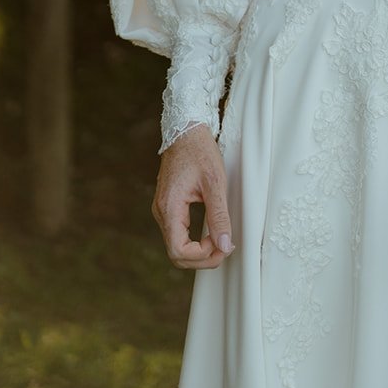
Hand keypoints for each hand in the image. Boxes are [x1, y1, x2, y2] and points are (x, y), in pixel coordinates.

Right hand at [152, 124, 233, 270]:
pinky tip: (211, 234)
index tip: (223, 247)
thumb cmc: (200, 151)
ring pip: (176, 245)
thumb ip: (219, 216)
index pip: (178, 251)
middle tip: (226, 250)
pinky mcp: (168, 206)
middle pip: (176, 253)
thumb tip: (225, 246)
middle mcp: (161, 212)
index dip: (202, 257)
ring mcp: (162, 209)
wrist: (185, 129)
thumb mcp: (215, 182)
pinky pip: (178, 233)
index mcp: (169, 207)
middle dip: (202, 258)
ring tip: (222, 243)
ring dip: (199, 251)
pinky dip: (194, 241)